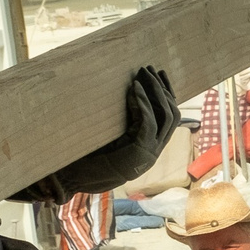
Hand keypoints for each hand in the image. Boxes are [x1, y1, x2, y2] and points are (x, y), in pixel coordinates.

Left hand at [13, 68, 182, 202]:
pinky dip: (143, 103)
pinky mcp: (140, 151)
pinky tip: (134, 88)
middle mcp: (155, 150)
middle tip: (150, 70)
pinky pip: (148, 122)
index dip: (167, 94)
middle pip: (172, 114)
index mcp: (151, 147)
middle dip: (162, 89)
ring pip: (166, 116)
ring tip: (142, 75)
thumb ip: (124, 121)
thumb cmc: (89, 157)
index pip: (171, 117)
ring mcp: (150, 152)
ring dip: (155, 92)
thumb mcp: (112, 136)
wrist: (77, 179)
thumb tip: (125, 92)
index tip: (157, 74)